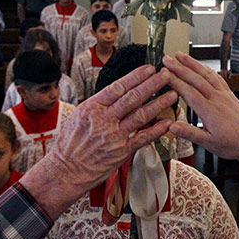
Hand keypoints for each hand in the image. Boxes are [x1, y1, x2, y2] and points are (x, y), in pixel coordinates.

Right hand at [22, 65, 175, 217]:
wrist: (65, 170)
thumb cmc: (70, 144)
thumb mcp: (79, 116)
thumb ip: (98, 105)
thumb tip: (117, 93)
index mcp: (92, 107)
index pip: (118, 87)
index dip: (136, 76)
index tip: (149, 68)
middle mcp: (104, 119)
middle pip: (133, 98)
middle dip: (152, 85)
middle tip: (166, 75)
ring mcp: (114, 136)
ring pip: (141, 115)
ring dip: (159, 104)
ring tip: (173, 94)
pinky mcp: (121, 152)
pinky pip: (142, 138)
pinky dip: (156, 130)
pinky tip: (168, 123)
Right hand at [162, 53, 238, 160]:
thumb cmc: (233, 144)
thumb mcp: (209, 144)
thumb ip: (190, 133)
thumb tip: (172, 126)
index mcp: (210, 111)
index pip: (188, 92)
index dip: (174, 81)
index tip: (163, 74)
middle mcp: (217, 99)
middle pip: (195, 79)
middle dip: (179, 67)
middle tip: (166, 59)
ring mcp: (224, 95)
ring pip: (206, 74)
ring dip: (192, 63)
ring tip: (180, 55)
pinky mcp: (229, 94)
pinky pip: (216, 77)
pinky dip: (206, 69)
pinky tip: (200, 65)